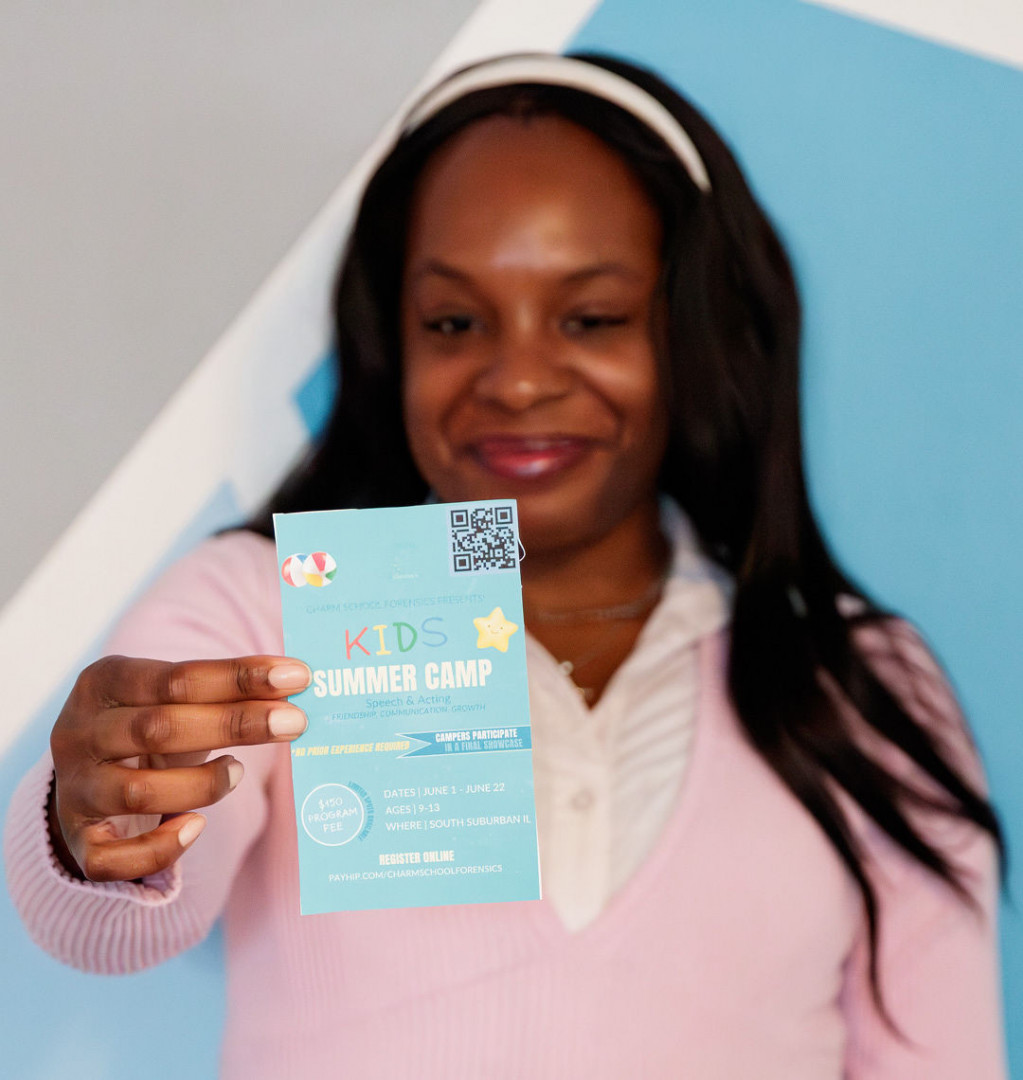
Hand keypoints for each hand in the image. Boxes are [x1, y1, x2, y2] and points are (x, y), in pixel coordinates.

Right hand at [48, 654, 309, 881]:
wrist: (91, 770)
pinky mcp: (81, 842)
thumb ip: (224, 692)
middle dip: (237, 724)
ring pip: (139, 792)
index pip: (177, 677)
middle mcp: (78, 734)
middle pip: (160, 729)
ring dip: (203, 784)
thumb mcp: (174, 697)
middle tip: (294, 721)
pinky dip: (161, 847)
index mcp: (102, 682)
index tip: (295, 676)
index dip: (239, 677)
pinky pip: (113, 859)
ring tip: (238, 771)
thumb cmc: (150, 724)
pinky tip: (196, 826)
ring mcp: (76, 791)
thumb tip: (295, 684)